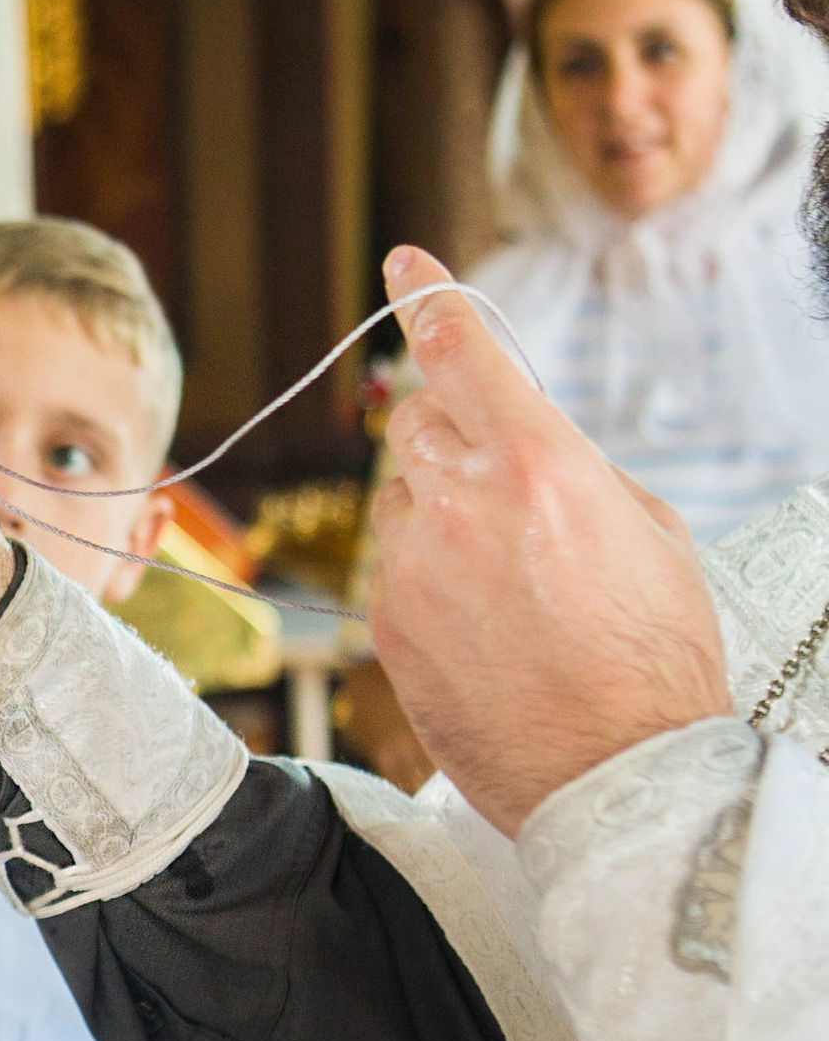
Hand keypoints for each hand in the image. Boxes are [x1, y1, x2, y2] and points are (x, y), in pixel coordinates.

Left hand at [370, 245, 731, 831]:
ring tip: (509, 582)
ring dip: (439, 512)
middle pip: (416, 419)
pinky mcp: (386, 623)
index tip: (403, 264)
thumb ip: (573, 467)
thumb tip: (524, 443)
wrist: (618, 775)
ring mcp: (413, 566)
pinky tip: (486, 625)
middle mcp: (462, 504)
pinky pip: (392, 565)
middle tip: (500, 484)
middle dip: (450, 432)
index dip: (427, 296)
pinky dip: (428, 574)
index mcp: (538, 464)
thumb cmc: (654, 655)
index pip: (460, 349)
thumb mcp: (648, 530)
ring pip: (399, 497)